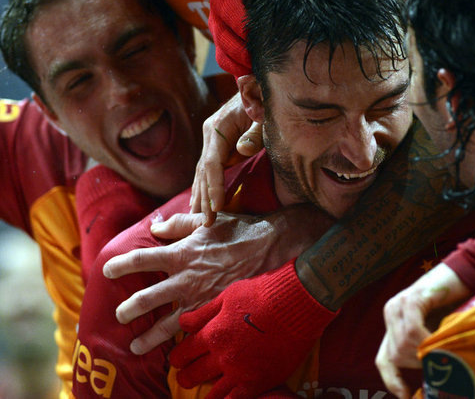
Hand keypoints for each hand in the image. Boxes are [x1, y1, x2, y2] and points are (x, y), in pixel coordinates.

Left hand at [102, 207, 332, 354]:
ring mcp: (201, 299)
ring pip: (167, 325)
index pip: (141, 260)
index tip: (106, 271)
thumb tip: (154, 227)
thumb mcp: (207, 220)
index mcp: (181, 254)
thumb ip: (177, 224)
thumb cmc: (240, 230)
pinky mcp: (217, 311)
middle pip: (146, 299)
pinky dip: (183, 341)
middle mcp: (186, 279)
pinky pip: (194, 330)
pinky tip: (177, 349)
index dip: (121, 265)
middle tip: (119, 316)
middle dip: (128, 310)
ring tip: (136, 347)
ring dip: (149, 337)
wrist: (272, 248)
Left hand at [169, 259, 337, 397]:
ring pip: (213, 394)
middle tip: (187, 376)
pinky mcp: (260, 382)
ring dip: (205, 393)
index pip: (185, 352)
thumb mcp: (228, 296)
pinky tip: (225, 398)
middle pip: (194, 374)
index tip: (178, 359)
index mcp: (213, 334)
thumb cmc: (263, 293)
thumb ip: (204, 313)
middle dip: (187, 376)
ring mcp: (241, 373)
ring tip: (205, 392)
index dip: (178, 356)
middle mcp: (223, 357)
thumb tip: (183, 323)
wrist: (296, 302)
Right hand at [191, 92, 262, 224]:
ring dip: (200, 196)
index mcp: (218, 128)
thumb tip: (242, 150)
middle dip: (204, 198)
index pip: (212, 163)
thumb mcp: (263, 116)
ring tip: (198, 220)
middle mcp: (210, 134)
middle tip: (205, 224)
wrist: (258, 85)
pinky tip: (202, 202)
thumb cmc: (263, 101)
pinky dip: (205, 186)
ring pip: (202, 172)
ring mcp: (212, 140)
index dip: (213, 186)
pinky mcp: (218, 144)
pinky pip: (209, 169)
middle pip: (203, 171)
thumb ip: (255, 133)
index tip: (216, 207)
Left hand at [376, 263, 470, 397]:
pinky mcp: (412, 298)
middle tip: (438, 362)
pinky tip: (439, 340)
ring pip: (402, 345)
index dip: (392, 380)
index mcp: (393, 321)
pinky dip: (426, 340)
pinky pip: (413, 330)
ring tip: (442, 349)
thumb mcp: (433, 331)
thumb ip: (422, 348)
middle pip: (394, 355)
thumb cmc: (452, 304)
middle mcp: (391, 311)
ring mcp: (398, 304)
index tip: (405, 394)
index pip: (382, 359)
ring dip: (423, 353)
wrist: (462, 275)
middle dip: (416, 364)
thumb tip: (424, 379)